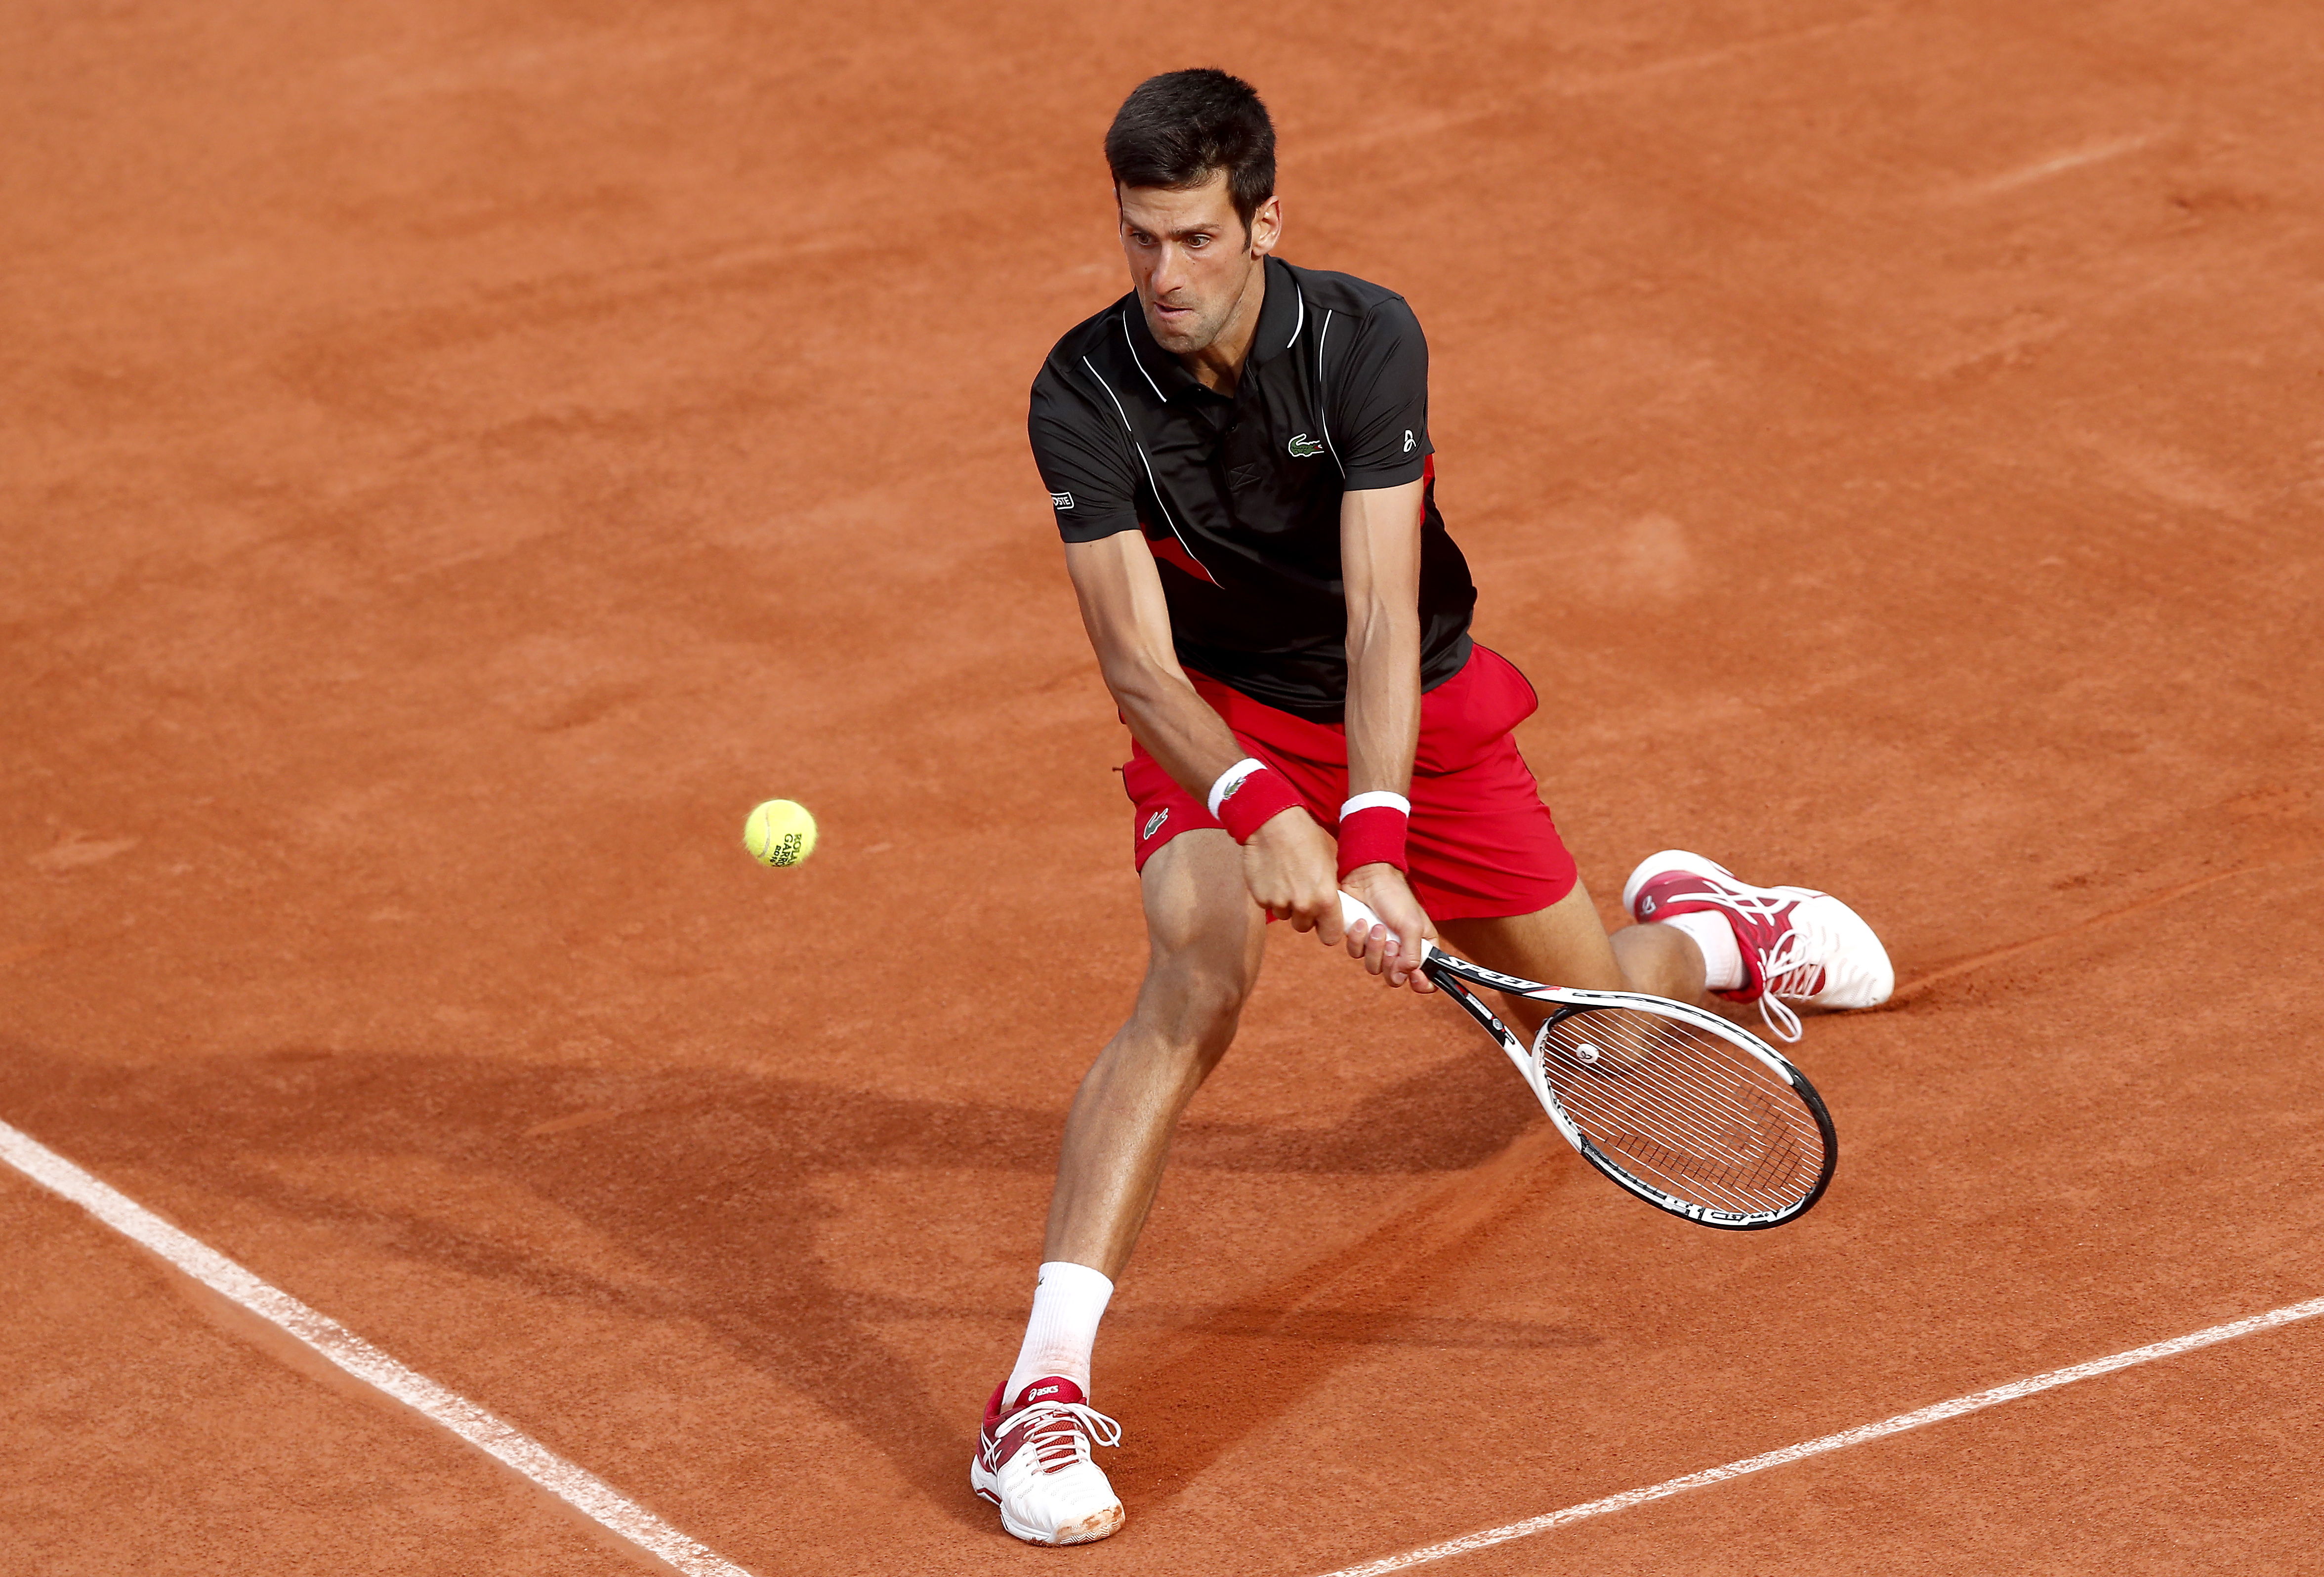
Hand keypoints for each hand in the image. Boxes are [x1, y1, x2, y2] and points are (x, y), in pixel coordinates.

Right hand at [1241, 808, 1339, 931]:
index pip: (1331, 936)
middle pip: (1304, 927)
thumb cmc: (1306, 838)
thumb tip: (1328, 907)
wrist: (1274, 823)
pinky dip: (1271, 895)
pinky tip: (1273, 875)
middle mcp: (1303, 905)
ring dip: (1286, 904)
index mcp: (1325, 899)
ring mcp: (1279, 903)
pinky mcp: (1260, 898)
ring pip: (1285, 915)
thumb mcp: (1329, 865)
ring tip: (1286, 878)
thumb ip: (1328, 892)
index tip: (1324, 923)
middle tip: (1302, 893)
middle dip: (1304, 915)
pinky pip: (1268, 905)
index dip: (1328, 930)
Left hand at [1335, 864, 1437, 992]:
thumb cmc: (1395, 896)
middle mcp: (1401, 950)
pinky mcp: (1361, 940)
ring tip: (1376, 927)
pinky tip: (1361, 922)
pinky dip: (1358, 939)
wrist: (1368, 877)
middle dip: (1391, 963)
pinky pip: (1357, 953)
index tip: (1416, 978)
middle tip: (1391, 944)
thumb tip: (1404, 976)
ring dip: (1374, 949)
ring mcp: (1380, 946)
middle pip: (1395, 977)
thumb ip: (1412, 954)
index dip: (1421, 983)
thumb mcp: (1411, 925)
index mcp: (1422, 947)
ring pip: (1374, 967)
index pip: (1425, 977)